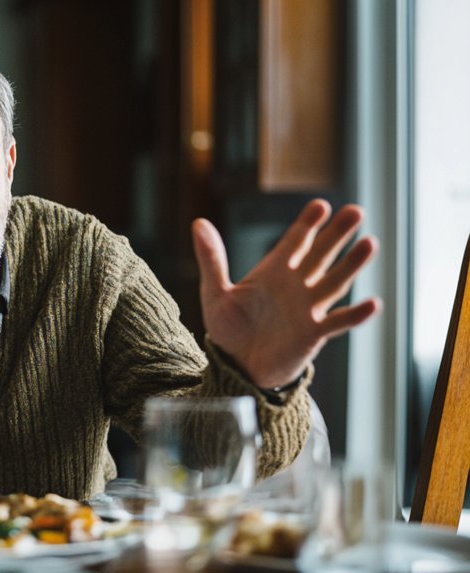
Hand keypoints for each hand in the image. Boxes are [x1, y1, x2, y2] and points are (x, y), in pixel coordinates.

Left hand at [191, 199, 380, 388]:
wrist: (236, 367)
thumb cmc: (228, 329)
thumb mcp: (216, 292)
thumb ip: (211, 259)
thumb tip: (198, 222)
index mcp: (273, 272)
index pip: (295, 241)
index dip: (308, 224)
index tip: (321, 205)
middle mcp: (296, 286)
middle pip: (321, 254)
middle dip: (337, 234)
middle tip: (356, 211)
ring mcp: (308, 309)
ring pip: (334, 282)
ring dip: (352, 265)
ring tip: (370, 242)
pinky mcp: (313, 334)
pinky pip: (338, 322)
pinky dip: (355, 315)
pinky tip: (373, 303)